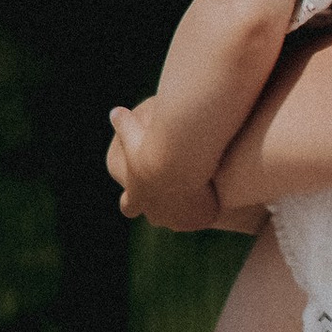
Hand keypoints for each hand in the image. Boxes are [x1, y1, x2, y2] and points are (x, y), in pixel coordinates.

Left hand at [107, 101, 221, 235]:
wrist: (180, 160)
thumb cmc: (153, 146)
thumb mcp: (134, 131)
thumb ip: (124, 124)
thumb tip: (115, 112)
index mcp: (135, 198)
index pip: (128, 206)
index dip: (133, 200)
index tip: (140, 193)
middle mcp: (155, 214)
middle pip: (156, 217)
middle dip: (162, 207)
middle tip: (173, 193)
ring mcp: (179, 219)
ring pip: (181, 220)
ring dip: (187, 210)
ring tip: (198, 196)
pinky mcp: (200, 217)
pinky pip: (205, 216)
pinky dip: (208, 208)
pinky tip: (216, 198)